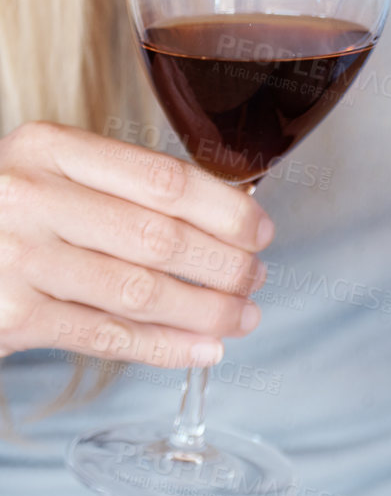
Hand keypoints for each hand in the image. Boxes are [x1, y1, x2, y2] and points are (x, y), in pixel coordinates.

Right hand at [0, 123, 272, 368]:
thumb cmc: (0, 211)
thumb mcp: (41, 170)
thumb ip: (112, 182)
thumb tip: (220, 211)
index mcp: (49, 147)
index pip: (163, 178)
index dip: (224, 208)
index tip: (260, 228)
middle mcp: (31, 197)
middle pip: (159, 236)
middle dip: (224, 263)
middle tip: (258, 277)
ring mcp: (17, 260)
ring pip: (140, 290)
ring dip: (205, 309)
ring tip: (243, 315)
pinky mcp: (10, 318)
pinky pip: (106, 334)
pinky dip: (164, 346)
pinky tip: (203, 348)